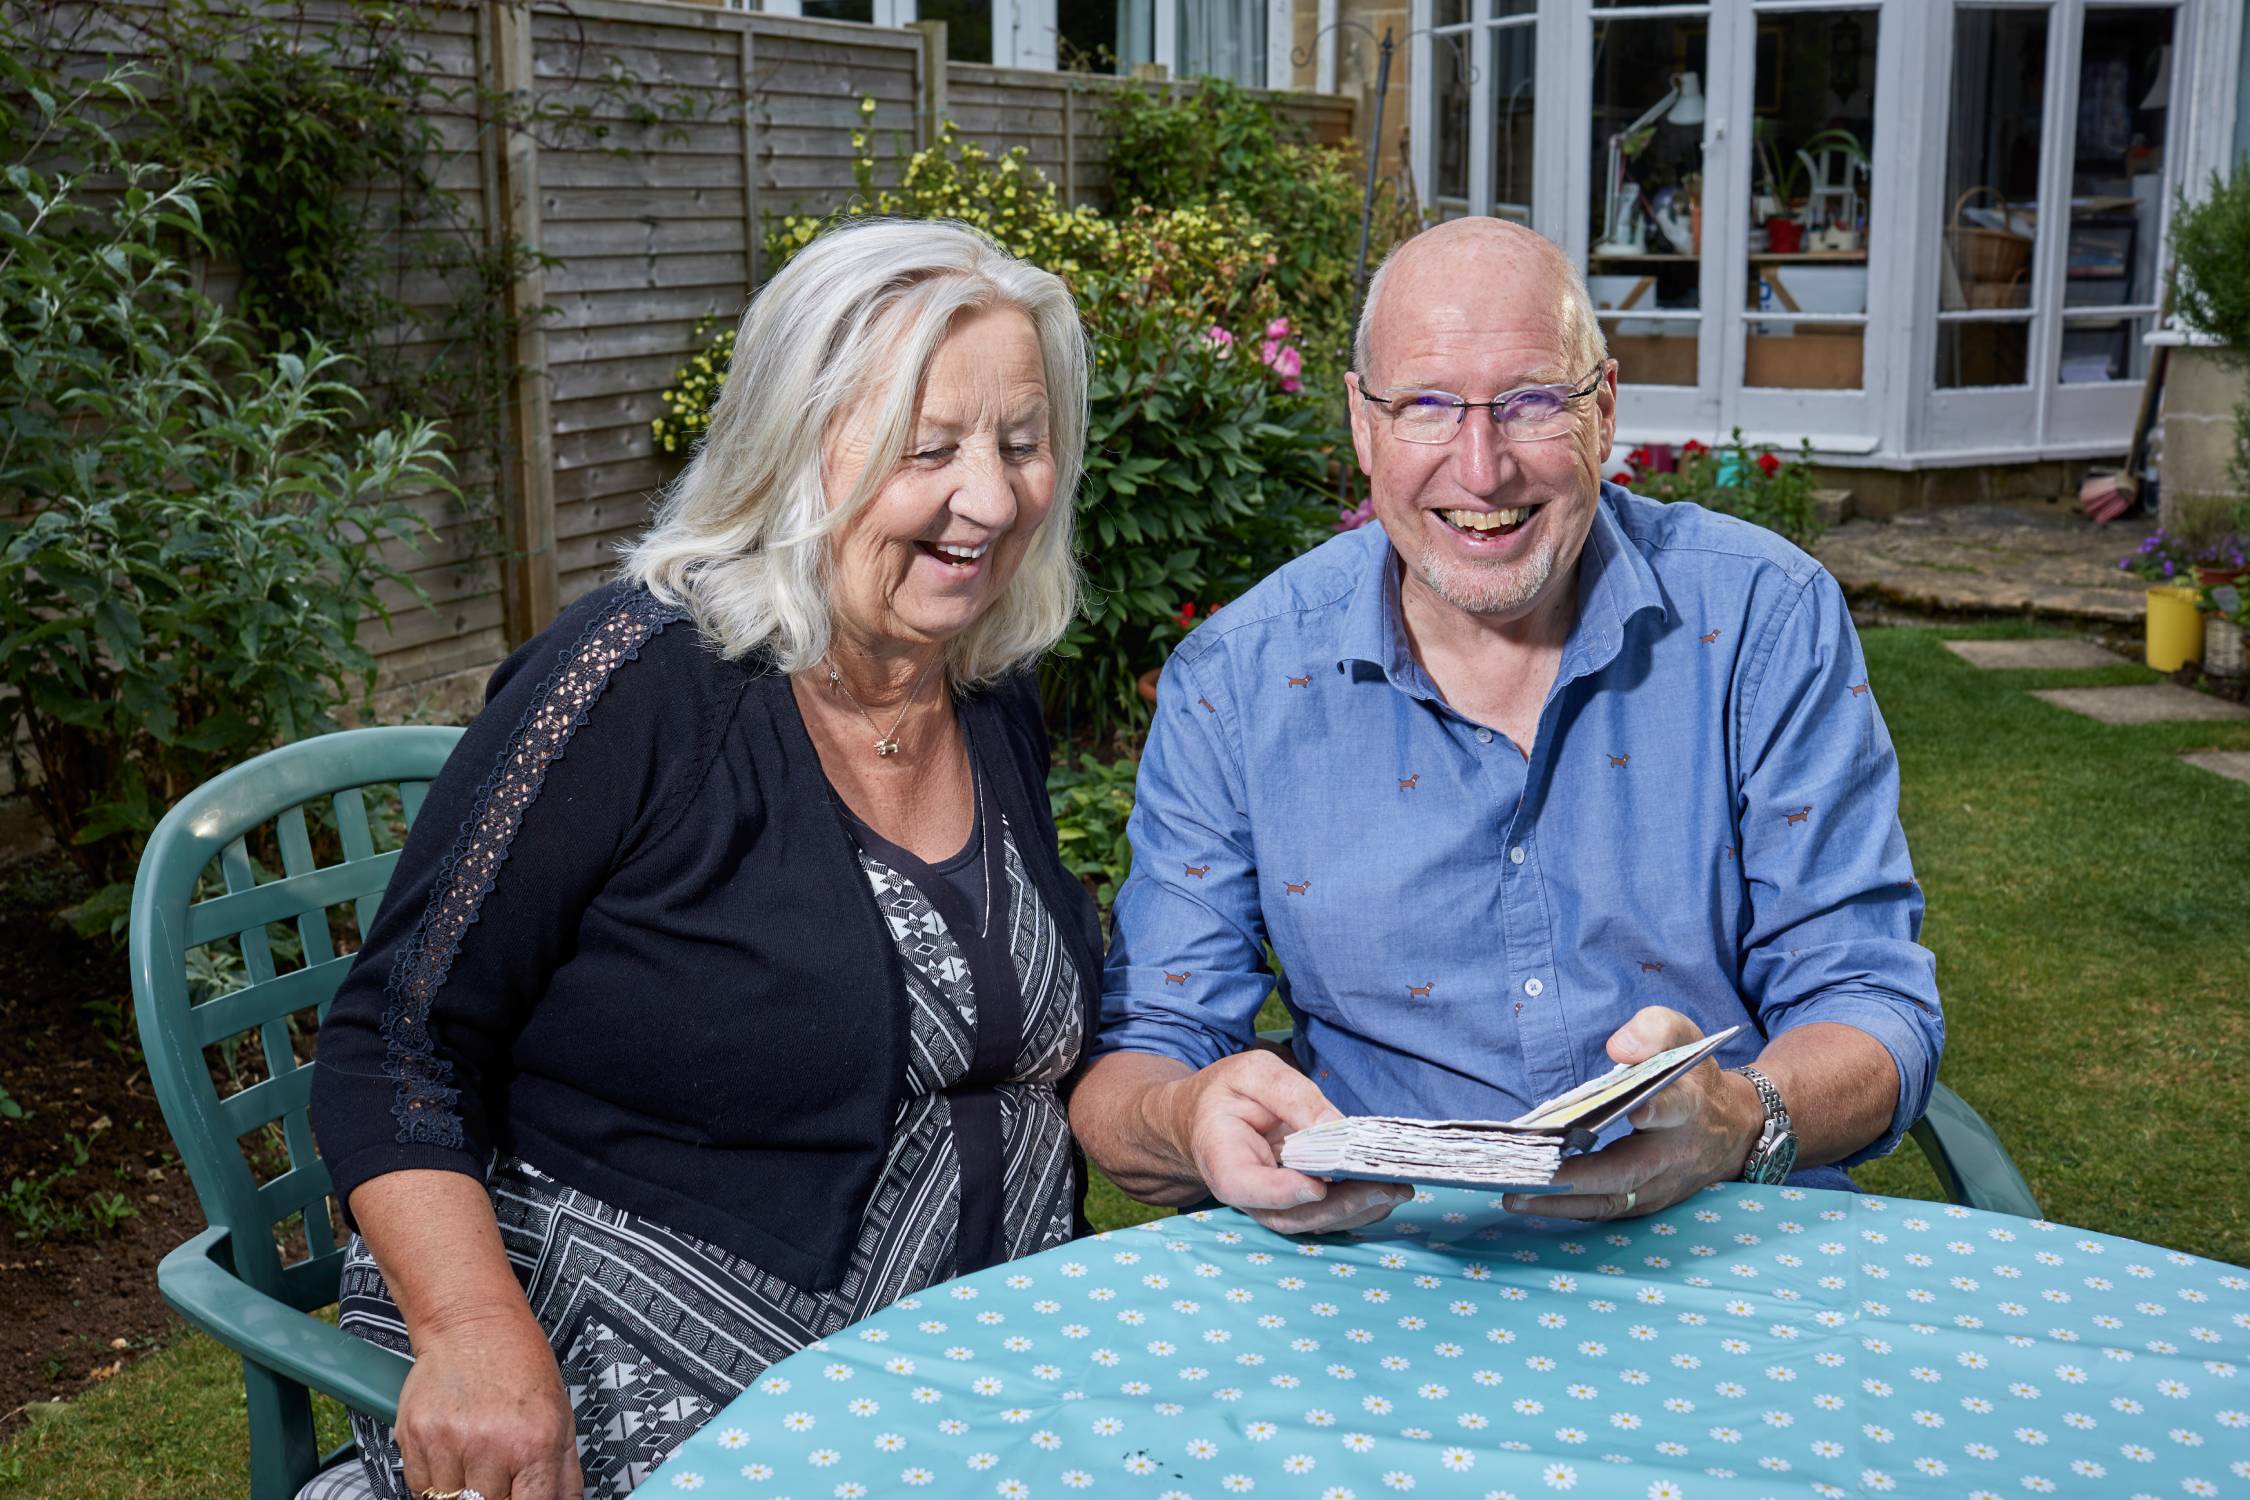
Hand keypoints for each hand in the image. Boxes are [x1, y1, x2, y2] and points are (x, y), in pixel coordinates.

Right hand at [396, 1306, 581, 1499]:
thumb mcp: (561, 1415)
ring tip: (475, 1454)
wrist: (472, 1323)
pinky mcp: (414, 1436)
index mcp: (535, 1441)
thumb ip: (564, 1474)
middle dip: (494, 1496)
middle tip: (498, 1472)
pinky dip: (436, 1479)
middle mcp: (490, 1444)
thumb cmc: (519, 1364)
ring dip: (462, 1489)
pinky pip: (420, 1487)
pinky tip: (452, 1450)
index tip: (521, 1498)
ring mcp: (448, 1442)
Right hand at [1161, 1050, 1411, 1234]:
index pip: (1247, 1187)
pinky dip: (1357, 1207)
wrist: (1204, 1120)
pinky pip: (1324, 1214)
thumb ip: (1290, 1095)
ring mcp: (1271, 1205)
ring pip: (1313, 1222)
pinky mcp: (1293, 1203)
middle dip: (1341, 1207)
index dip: (1283, 1192)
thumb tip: (1336, 1127)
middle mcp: (1247, 1195)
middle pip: (1291, 1215)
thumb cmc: (1226, 1093)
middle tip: (1384, 1188)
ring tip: (1398, 1191)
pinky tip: (1386, 1191)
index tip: (1318, 1186)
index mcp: (1223, 1160)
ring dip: (1358, 1211)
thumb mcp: (1252, 1074)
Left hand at [1505, 1007, 1762, 1221]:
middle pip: (1625, 1171)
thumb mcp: (1685, 1038)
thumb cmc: (1694, 1078)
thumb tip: (1619, 1048)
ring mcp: (1661, 1185)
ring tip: (1511, 1195)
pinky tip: (1528, 1199)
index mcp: (1688, 1106)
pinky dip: (1567, 1209)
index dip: (1656, 1108)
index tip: (1635, 1108)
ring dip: (1559, 1203)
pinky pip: (1605, 1211)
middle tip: (1525, 1176)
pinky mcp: (1647, 1202)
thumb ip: (1655, 1030)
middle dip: (1574, 1177)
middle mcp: (1673, 1152)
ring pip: (1609, 1202)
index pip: (1674, 1106)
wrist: (1731, 1130)